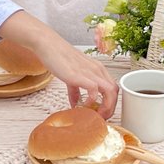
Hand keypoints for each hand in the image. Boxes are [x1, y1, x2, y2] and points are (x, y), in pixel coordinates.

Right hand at [0, 12, 118, 118]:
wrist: (48, 45)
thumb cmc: (58, 58)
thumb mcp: (71, 76)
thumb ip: (75, 90)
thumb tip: (76, 104)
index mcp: (97, 69)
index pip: (113, 88)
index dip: (110, 103)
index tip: (101, 113)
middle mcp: (97, 70)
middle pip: (115, 92)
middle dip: (110, 109)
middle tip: (100, 118)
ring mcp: (90, 72)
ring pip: (110, 92)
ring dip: (105, 107)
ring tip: (94, 115)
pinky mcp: (79, 75)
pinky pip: (94, 91)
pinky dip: (90, 101)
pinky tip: (81, 106)